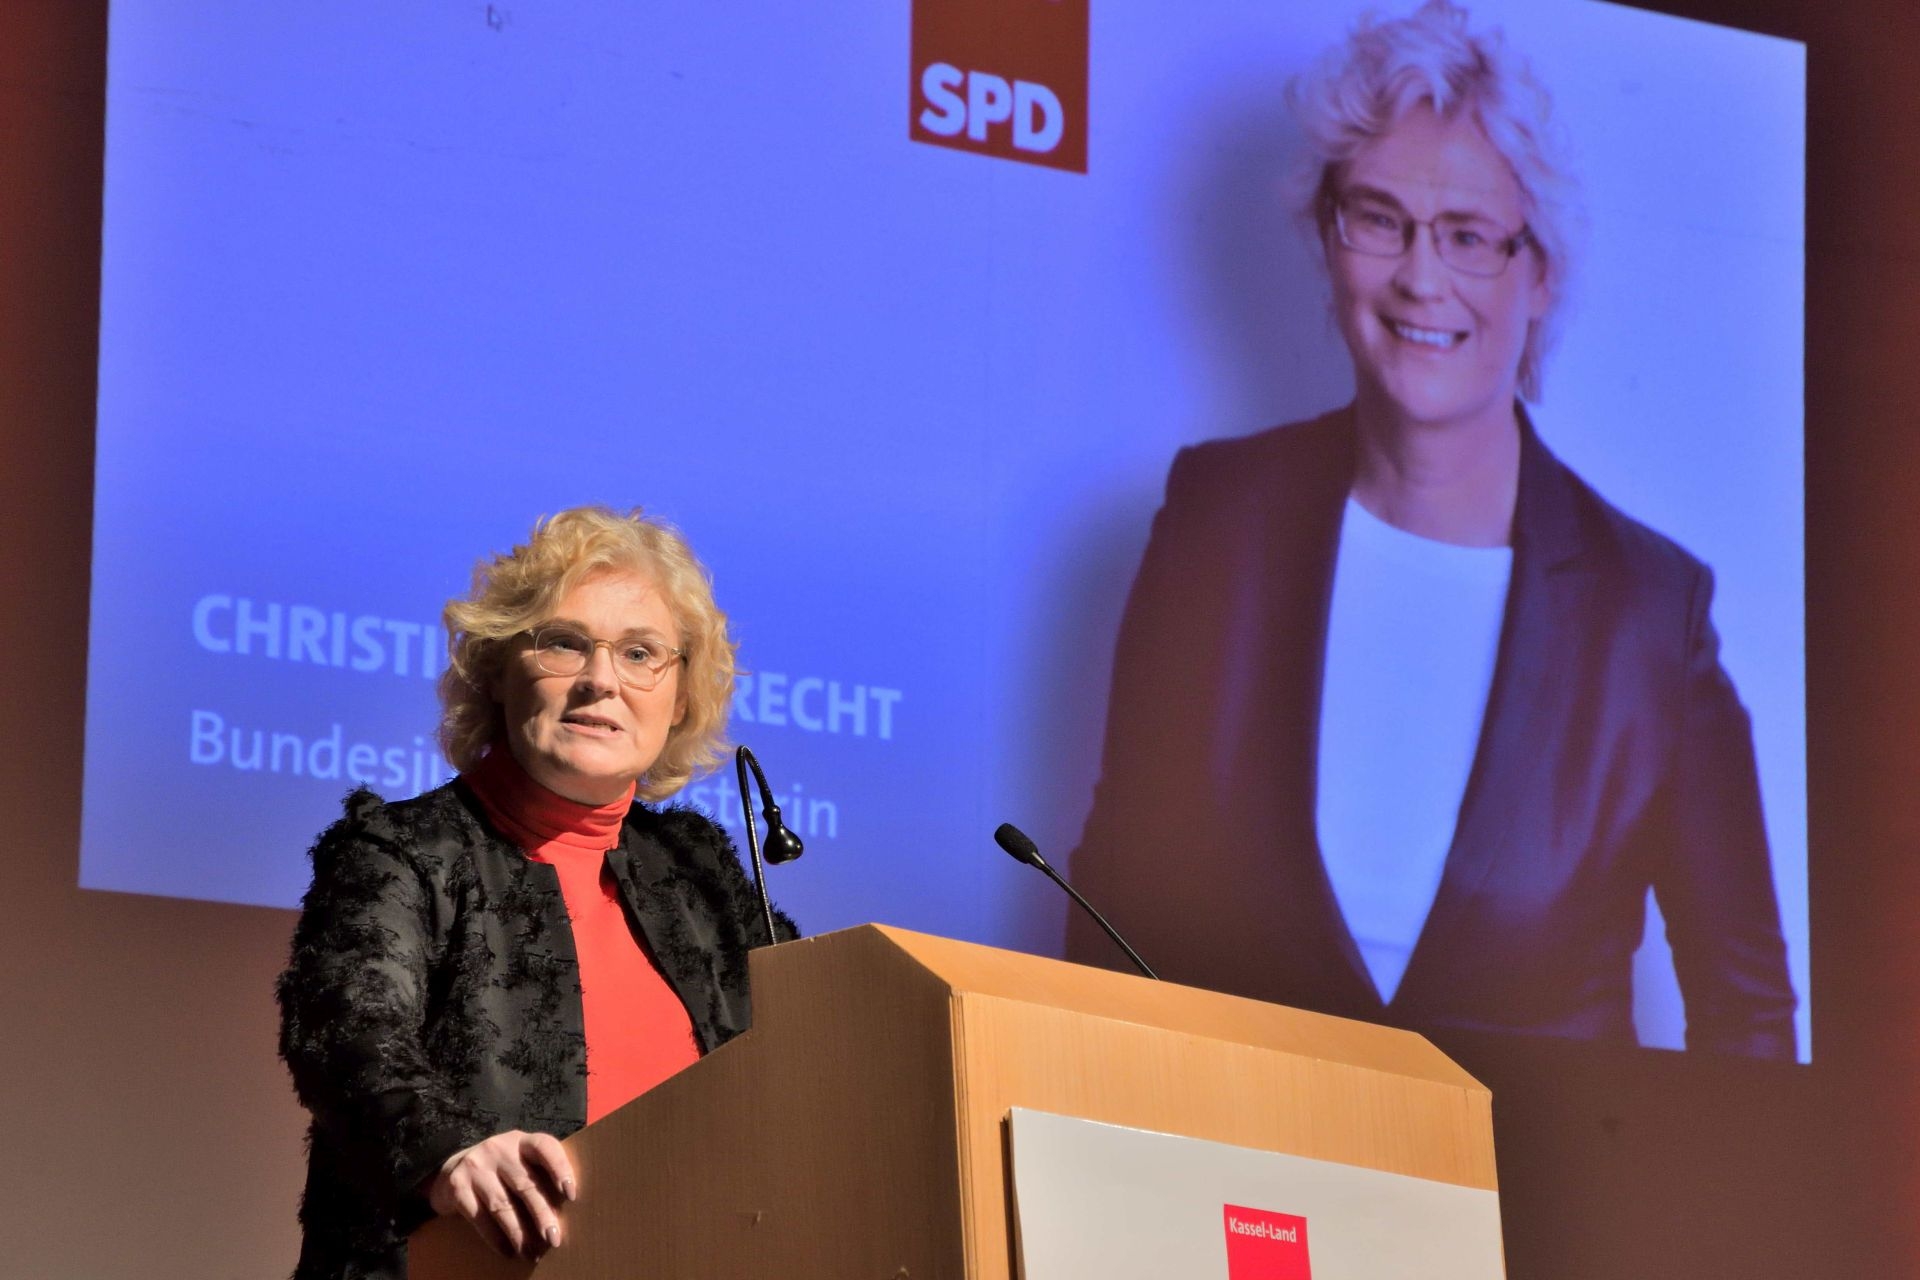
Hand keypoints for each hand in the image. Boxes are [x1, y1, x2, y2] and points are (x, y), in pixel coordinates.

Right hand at [426, 1130, 577, 1259]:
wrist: (451, 1170)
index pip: (544, 1146)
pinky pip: (479, 1217)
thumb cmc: (499, 1170)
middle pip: (525, 1184)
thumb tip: (564, 1210)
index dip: (560, 1168)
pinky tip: (507, 1251)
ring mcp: (476, 1166)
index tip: (571, 1194)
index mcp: (520, 1141)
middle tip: (554, 1238)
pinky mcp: (458, 1187)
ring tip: (531, 1253)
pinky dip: (495, 1238)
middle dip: (542, 1215)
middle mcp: (498, 1149)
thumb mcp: (518, 1161)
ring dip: (519, 1233)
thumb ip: (538, 1174)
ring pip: (502, 1205)